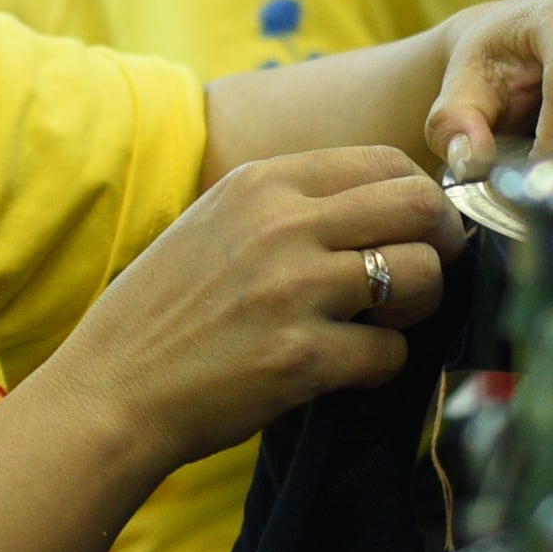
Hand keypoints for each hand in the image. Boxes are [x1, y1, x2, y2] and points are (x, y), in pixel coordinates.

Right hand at [55, 144, 454, 475]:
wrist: (110, 390)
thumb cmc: (162, 313)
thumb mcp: (213, 224)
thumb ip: (284, 206)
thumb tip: (371, 207)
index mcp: (261, 183)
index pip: (384, 161)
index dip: (420, 197)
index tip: (418, 229)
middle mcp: (281, 224)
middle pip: (418, 205)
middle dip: (442, 241)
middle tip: (427, 273)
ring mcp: (293, 290)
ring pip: (421, 275)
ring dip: (418, 306)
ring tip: (384, 324)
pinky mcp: (300, 357)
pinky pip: (391, 353)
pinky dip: (380, 365)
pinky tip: (345, 370)